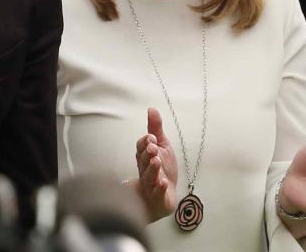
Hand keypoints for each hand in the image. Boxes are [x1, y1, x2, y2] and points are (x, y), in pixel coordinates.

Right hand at [134, 107, 179, 221]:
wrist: (165, 196)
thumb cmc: (162, 169)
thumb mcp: (162, 146)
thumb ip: (156, 128)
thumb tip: (151, 109)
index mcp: (145, 157)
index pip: (141, 148)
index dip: (145, 143)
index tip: (151, 137)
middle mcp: (145, 170)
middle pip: (143, 161)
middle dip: (148, 153)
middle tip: (153, 147)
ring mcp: (150, 184)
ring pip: (149, 176)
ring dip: (152, 169)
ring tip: (157, 161)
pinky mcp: (157, 196)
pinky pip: (157, 193)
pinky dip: (160, 188)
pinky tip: (163, 183)